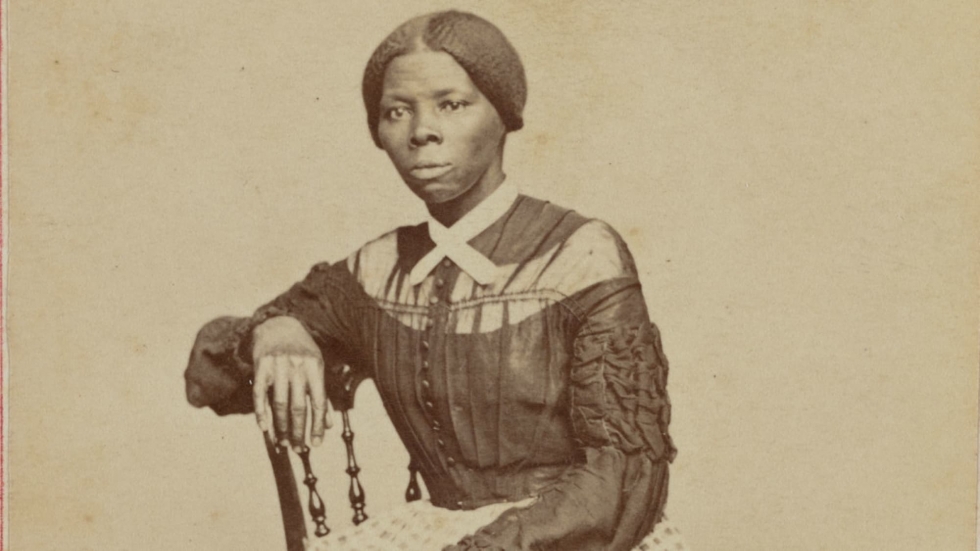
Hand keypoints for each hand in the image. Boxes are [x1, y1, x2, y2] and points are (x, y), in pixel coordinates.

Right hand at [251, 316, 332, 451]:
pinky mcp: (260, 366)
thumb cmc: (302, 351)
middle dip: (299, 431)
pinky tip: (264, 428)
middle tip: (298, 449)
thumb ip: (322, 395)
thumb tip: (328, 425)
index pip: (318, 402)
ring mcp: (277, 365)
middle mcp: (297, 366)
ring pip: (278, 404)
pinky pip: (259, 394)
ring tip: (283, 443)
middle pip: (298, 406)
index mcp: (315, 367)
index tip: (316, 444)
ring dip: (281, 427)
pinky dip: (261, 413)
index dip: (317, 426)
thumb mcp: (317, 367)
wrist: (278, 326)